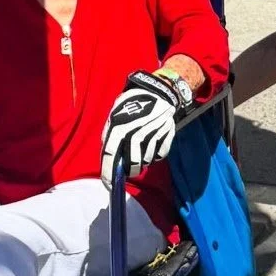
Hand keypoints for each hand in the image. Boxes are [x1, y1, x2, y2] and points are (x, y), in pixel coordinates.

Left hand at [101, 70, 182, 185]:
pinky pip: (159, 155)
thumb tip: (108, 152)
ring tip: (139, 153)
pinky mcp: (167, 136)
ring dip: (141, 162)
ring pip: (146, 161)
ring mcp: (153, 135)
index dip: (108, 172)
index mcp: (120, 125)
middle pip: (132, 164)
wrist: (159, 91)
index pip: (111, 154)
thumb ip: (110, 132)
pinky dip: (154, 155)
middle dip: (129, 171)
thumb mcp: (116, 112)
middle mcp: (136, 132)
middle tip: (127, 172)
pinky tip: (150, 145)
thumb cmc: (133, 102)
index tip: (108, 184)